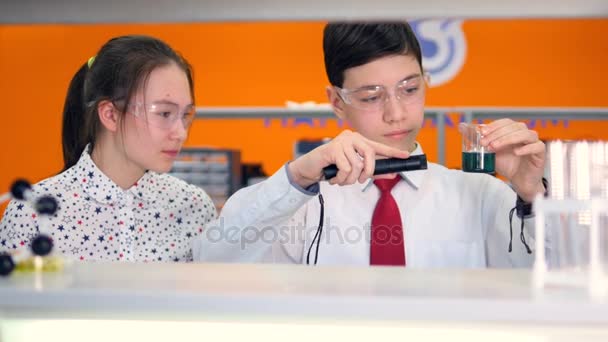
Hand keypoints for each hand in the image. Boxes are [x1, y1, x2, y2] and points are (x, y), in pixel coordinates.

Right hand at [288, 130, 408, 187]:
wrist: (310, 168)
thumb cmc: (331, 167)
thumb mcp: (353, 169)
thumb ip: (371, 170)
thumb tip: (390, 174)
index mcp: (358, 140)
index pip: (378, 146)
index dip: (392, 152)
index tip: (406, 156)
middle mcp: (351, 137)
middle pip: (370, 154)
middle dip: (368, 172)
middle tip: (361, 181)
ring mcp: (342, 141)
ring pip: (357, 165)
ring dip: (350, 179)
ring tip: (342, 180)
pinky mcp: (333, 148)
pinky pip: (346, 168)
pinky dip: (341, 178)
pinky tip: (334, 178)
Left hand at [480, 119, 545, 201]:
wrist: (519, 181)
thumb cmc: (507, 164)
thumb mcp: (489, 152)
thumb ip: (477, 140)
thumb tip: (461, 127)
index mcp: (513, 131)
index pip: (506, 122)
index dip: (494, 126)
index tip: (482, 133)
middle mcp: (525, 134)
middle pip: (514, 127)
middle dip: (498, 133)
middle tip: (486, 143)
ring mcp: (534, 142)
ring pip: (526, 134)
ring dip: (509, 139)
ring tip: (495, 147)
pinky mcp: (540, 153)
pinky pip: (537, 146)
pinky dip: (526, 148)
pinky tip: (516, 152)